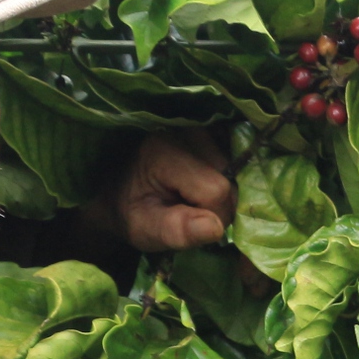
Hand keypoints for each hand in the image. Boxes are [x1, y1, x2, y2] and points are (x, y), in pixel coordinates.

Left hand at [114, 131, 233, 250]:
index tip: (189, 225)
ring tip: (192, 199)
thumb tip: (215, 228)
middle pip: (229, 180)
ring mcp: (203, 128)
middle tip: (188, 212)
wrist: (121, 190)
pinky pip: (237, 162)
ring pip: (236, 174)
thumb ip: (176, 230)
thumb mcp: (144, 230)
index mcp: (164, 152)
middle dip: (217, 207)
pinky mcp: (213, 131)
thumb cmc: (132, 212)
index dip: (211, 217)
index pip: (215, 190)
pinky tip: (204, 187)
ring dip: (221, 194)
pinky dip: (226, 180)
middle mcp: (186, 131)